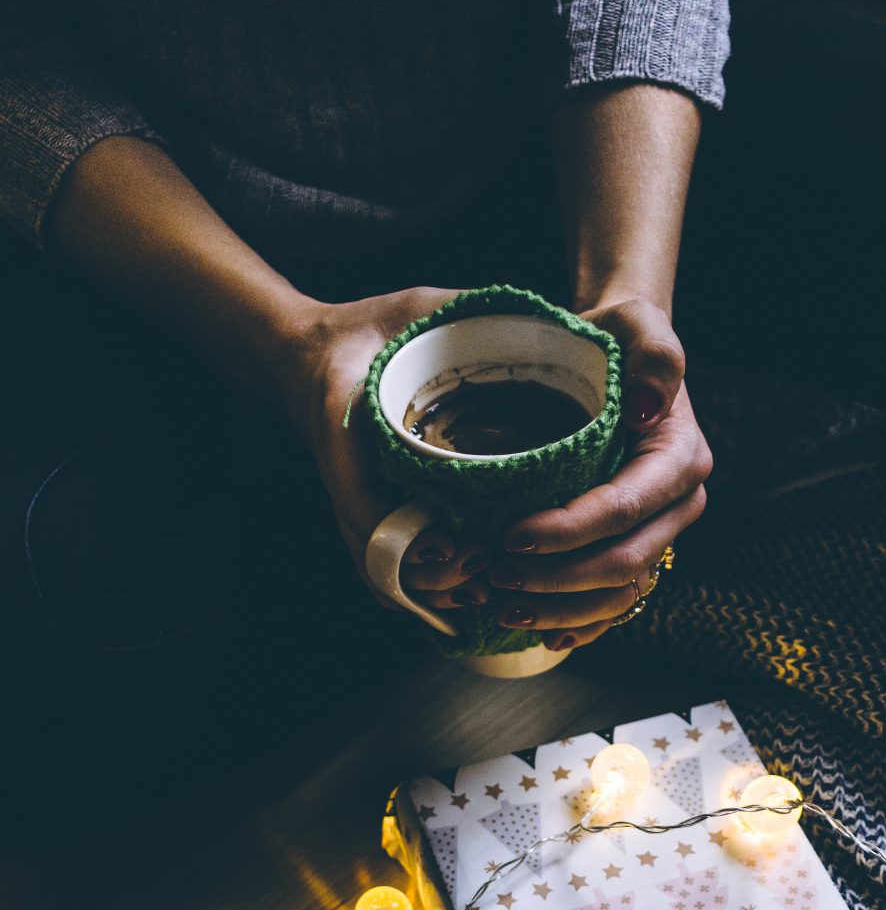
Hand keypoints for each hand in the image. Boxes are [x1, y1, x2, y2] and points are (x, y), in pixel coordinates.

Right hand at [276, 286, 492, 604]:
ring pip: (382, 574)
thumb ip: (473, 312)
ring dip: (429, 591)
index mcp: (348, 426)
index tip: (451, 546)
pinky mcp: (364, 517)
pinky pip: (385, 572)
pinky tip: (463, 601)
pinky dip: (419, 593)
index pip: (362, 499)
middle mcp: (347, 477)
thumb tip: (553, 319)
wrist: (308, 353)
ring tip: (480, 588)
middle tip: (482, 564)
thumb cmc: (372, 329)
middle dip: (431, 573)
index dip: (406, 536)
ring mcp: (353, 504)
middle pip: (377, 555)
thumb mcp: (418, 308)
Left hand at [485, 297, 710, 650]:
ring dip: (561, 609)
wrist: (615, 363)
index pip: (623, 509)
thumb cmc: (618, 342)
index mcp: (680, 461)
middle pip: (622, 563)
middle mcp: (677, 507)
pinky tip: (538, 632)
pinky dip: (577, 623)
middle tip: (495, 577)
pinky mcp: (635, 552)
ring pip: (618, 594)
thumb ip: (655, 355)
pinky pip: (613, 604)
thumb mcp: (638, 327)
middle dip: (557, 578)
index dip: (568, 530)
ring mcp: (658, 535)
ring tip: (503, 606)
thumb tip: (647, 406)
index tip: (511, 534)